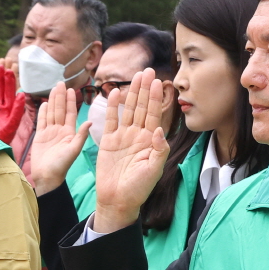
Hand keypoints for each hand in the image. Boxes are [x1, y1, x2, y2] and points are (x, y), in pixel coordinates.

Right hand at [26, 83, 89, 194]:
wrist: (47, 177)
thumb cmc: (62, 166)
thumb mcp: (73, 150)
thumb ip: (80, 136)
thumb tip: (90, 121)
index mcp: (70, 133)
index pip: (70, 113)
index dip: (70, 101)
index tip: (71, 89)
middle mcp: (61, 131)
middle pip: (60, 110)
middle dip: (60, 96)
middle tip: (60, 82)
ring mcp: (50, 133)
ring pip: (51, 113)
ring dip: (52, 101)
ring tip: (53, 89)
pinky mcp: (40, 137)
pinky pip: (41, 121)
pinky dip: (42, 112)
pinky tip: (43, 104)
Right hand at [91, 70, 169, 233]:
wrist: (118, 199)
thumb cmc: (139, 188)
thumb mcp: (154, 169)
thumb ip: (159, 149)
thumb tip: (159, 129)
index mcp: (150, 141)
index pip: (154, 115)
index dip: (156, 98)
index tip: (160, 82)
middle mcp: (137, 135)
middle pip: (142, 107)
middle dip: (145, 89)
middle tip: (148, 70)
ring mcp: (123, 136)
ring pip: (128, 110)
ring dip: (132, 93)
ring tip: (135, 76)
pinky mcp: (108, 141)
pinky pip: (110, 120)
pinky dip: (113, 107)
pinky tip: (114, 92)